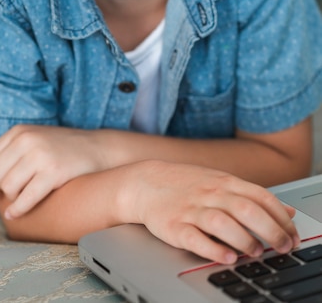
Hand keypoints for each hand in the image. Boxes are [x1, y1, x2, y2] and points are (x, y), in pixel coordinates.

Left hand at [0, 124, 104, 218]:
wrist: (98, 149)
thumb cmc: (61, 148)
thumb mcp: (31, 140)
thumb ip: (4, 148)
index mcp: (19, 131)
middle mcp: (27, 139)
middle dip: (1, 190)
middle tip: (12, 196)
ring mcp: (40, 155)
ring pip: (8, 188)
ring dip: (13, 198)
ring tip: (24, 197)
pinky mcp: (53, 172)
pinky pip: (25, 198)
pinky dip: (18, 210)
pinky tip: (16, 214)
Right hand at [125, 161, 298, 263]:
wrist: (145, 183)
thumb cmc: (186, 184)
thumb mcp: (221, 182)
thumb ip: (253, 196)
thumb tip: (287, 211)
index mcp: (225, 182)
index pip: (260, 197)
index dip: (281, 217)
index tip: (292, 235)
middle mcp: (211, 194)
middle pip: (246, 209)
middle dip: (270, 230)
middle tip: (282, 247)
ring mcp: (192, 209)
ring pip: (222, 223)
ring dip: (243, 239)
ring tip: (255, 252)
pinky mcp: (175, 226)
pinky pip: (195, 238)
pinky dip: (213, 249)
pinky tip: (227, 257)